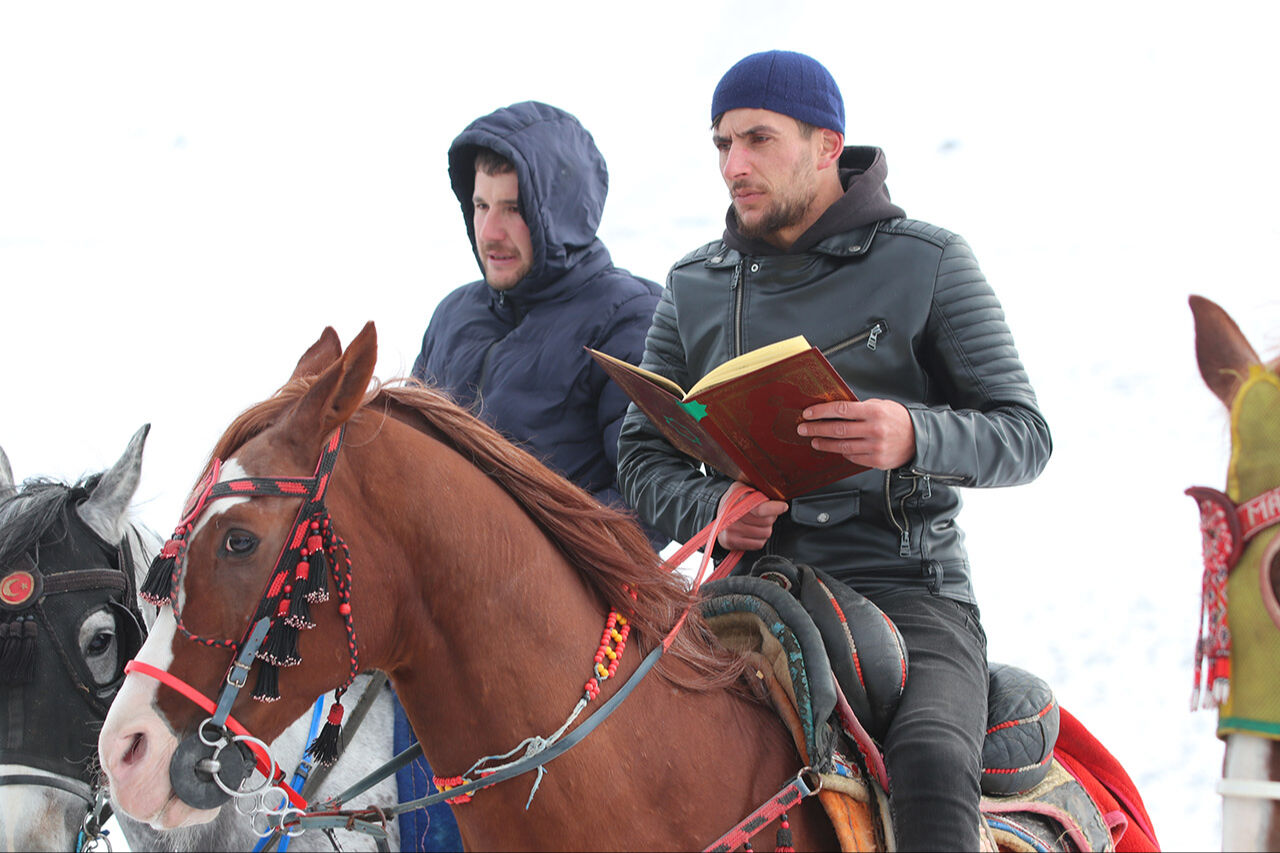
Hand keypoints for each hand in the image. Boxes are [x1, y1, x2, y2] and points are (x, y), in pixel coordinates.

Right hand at [716, 481, 787, 550]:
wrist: (718, 514)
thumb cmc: (735, 500)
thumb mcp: (745, 487)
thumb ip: (760, 490)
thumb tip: (779, 499)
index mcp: (736, 497)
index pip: (760, 509)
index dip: (774, 508)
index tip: (783, 507)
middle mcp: (731, 515)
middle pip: (766, 522)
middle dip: (770, 517)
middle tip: (763, 514)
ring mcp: (730, 530)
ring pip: (765, 533)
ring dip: (765, 528)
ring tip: (756, 522)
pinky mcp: (731, 542)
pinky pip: (758, 544)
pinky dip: (759, 538)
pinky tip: (752, 531)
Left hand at [798, 399, 915, 469]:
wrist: (919, 439)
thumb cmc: (898, 420)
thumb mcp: (881, 406)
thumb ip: (860, 408)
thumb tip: (835, 410)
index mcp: (874, 412)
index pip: (841, 410)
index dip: (821, 412)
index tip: (808, 414)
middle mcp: (874, 429)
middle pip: (837, 429)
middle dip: (816, 429)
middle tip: (803, 429)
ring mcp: (875, 447)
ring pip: (842, 446)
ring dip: (825, 443)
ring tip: (815, 441)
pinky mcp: (877, 461)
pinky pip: (853, 457)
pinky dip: (842, 453)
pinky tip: (836, 449)